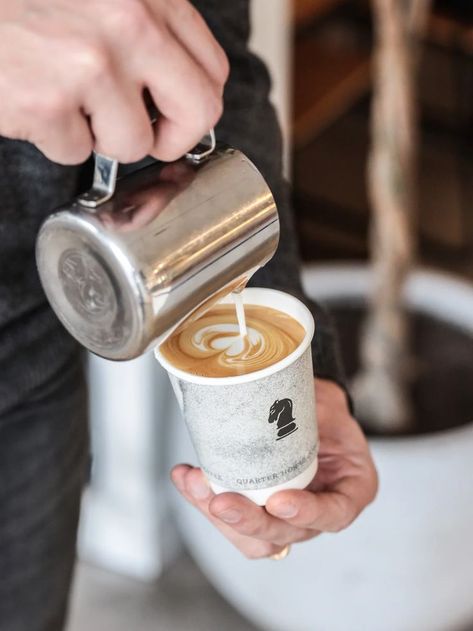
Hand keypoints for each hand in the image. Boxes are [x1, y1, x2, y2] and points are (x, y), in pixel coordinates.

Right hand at [0, 0, 227, 163]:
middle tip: (143, 136)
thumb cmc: (28, 4)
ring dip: (99, 137)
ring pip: (132, 145)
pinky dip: (55, 138)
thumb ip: (145, 31)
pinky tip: (35, 101)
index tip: (171, 115)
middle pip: (198, 113)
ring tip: (66, 100)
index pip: (212, 70)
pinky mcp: (48, 102)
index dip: (193, 106)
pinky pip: (76, 152)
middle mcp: (129, 23)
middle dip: (171, 138)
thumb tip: (182, 91)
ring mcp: (89, 64)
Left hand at [171, 378, 377, 558]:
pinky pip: (232, 520)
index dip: (306, 513)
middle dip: (248, 520)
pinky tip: (187, 477)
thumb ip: (311, 406)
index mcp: (351, 489)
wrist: (308, 411)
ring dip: (218, 517)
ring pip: (253, 538)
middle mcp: (320, 511)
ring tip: (193, 484)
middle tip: (219, 501)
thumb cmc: (325, 410)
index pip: (334, 513)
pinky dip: (205, 500)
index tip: (279, 501)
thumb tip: (273, 398)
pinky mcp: (258, 511)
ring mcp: (287, 517)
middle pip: (285, 533)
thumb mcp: (329, 403)